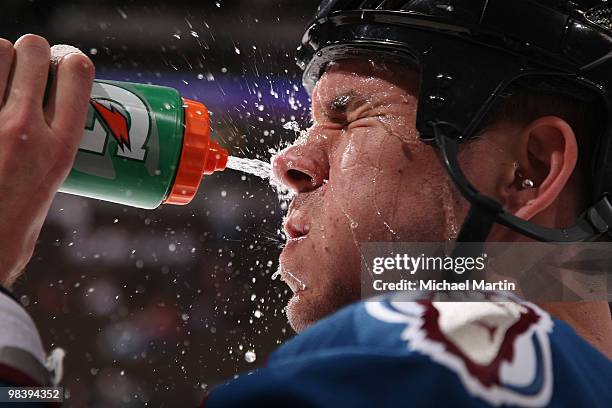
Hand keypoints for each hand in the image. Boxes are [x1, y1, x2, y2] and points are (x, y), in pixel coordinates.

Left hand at [0, 34, 93, 286]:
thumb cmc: (7, 240)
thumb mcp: (48, 194)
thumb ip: (46, 157)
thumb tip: (42, 131)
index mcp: (60, 149)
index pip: (76, 70)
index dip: (69, 60)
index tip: (62, 70)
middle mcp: (24, 130)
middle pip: (31, 50)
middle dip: (29, 54)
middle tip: (23, 74)